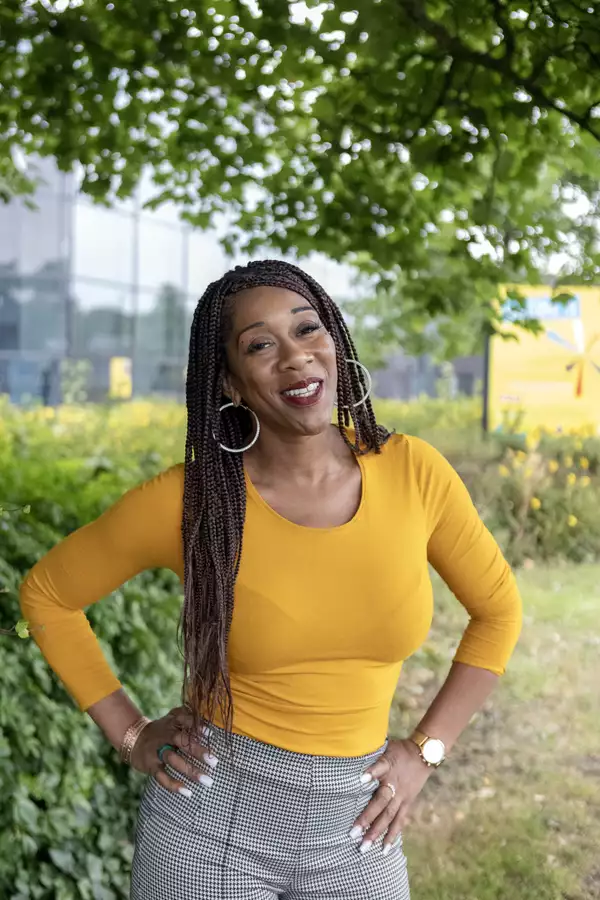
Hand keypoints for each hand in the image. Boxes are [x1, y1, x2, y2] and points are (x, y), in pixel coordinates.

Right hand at [129, 706, 217, 795]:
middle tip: (214, 762)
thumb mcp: (172, 719)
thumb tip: (210, 716)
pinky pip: (162, 776)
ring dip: (190, 770)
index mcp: (171, 722)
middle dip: (197, 751)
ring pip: (173, 759)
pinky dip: (174, 785)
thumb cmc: (161, 729)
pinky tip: (188, 792)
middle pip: (180, 741)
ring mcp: (156, 751)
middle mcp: (164, 735)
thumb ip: (188, 716)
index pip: (184, 720)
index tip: (211, 734)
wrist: (134, 739)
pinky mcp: (151, 766)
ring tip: (207, 780)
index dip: (196, 726)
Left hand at [350, 738, 432, 853]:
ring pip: (389, 816)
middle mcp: (394, 784)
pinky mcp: (407, 803)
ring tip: (365, 847)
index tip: (360, 780)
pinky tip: (384, 849)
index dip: (371, 773)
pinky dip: (392, 835)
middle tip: (352, 833)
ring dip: (376, 832)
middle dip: (367, 817)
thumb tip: (351, 756)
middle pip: (381, 801)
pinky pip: (399, 821)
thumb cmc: (399, 750)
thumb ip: (371, 755)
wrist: (424, 754)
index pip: (379, 768)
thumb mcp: (385, 746)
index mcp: (388, 765)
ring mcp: (402, 796)